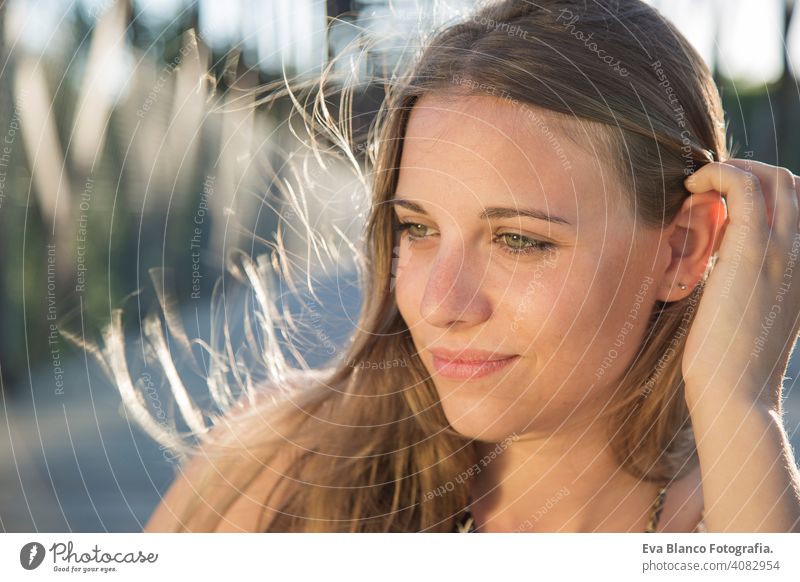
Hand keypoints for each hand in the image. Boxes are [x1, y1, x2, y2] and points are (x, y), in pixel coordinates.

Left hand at [681, 158, 799, 410]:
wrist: (735, 394)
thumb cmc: (730, 363)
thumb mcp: (749, 314)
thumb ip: (749, 283)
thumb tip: (725, 269)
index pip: (799, 204)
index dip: (763, 188)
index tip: (722, 196)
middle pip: (789, 182)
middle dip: (746, 171)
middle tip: (706, 186)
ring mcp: (785, 249)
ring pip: (771, 176)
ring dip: (731, 168)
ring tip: (698, 183)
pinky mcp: (752, 250)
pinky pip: (743, 186)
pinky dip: (717, 173)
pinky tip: (690, 186)